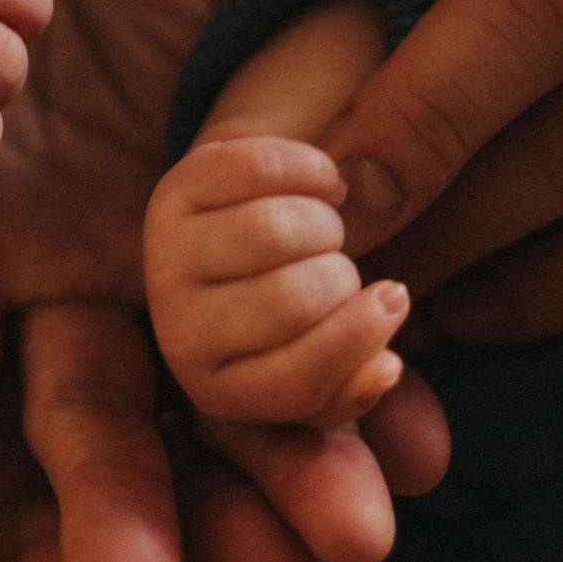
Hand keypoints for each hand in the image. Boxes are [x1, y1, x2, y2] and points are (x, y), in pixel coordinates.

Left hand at [146, 135, 407, 428]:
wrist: (233, 256)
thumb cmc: (292, 323)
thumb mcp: (326, 368)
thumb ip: (361, 383)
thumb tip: (384, 367)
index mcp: (222, 392)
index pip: (297, 380)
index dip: (358, 338)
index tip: (394, 297)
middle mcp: (179, 333)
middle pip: (292, 298)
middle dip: (340, 274)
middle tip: (341, 263)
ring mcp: (168, 262)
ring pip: (272, 232)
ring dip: (323, 221)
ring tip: (326, 228)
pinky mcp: (171, 196)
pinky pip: (256, 170)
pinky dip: (308, 169)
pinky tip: (324, 184)